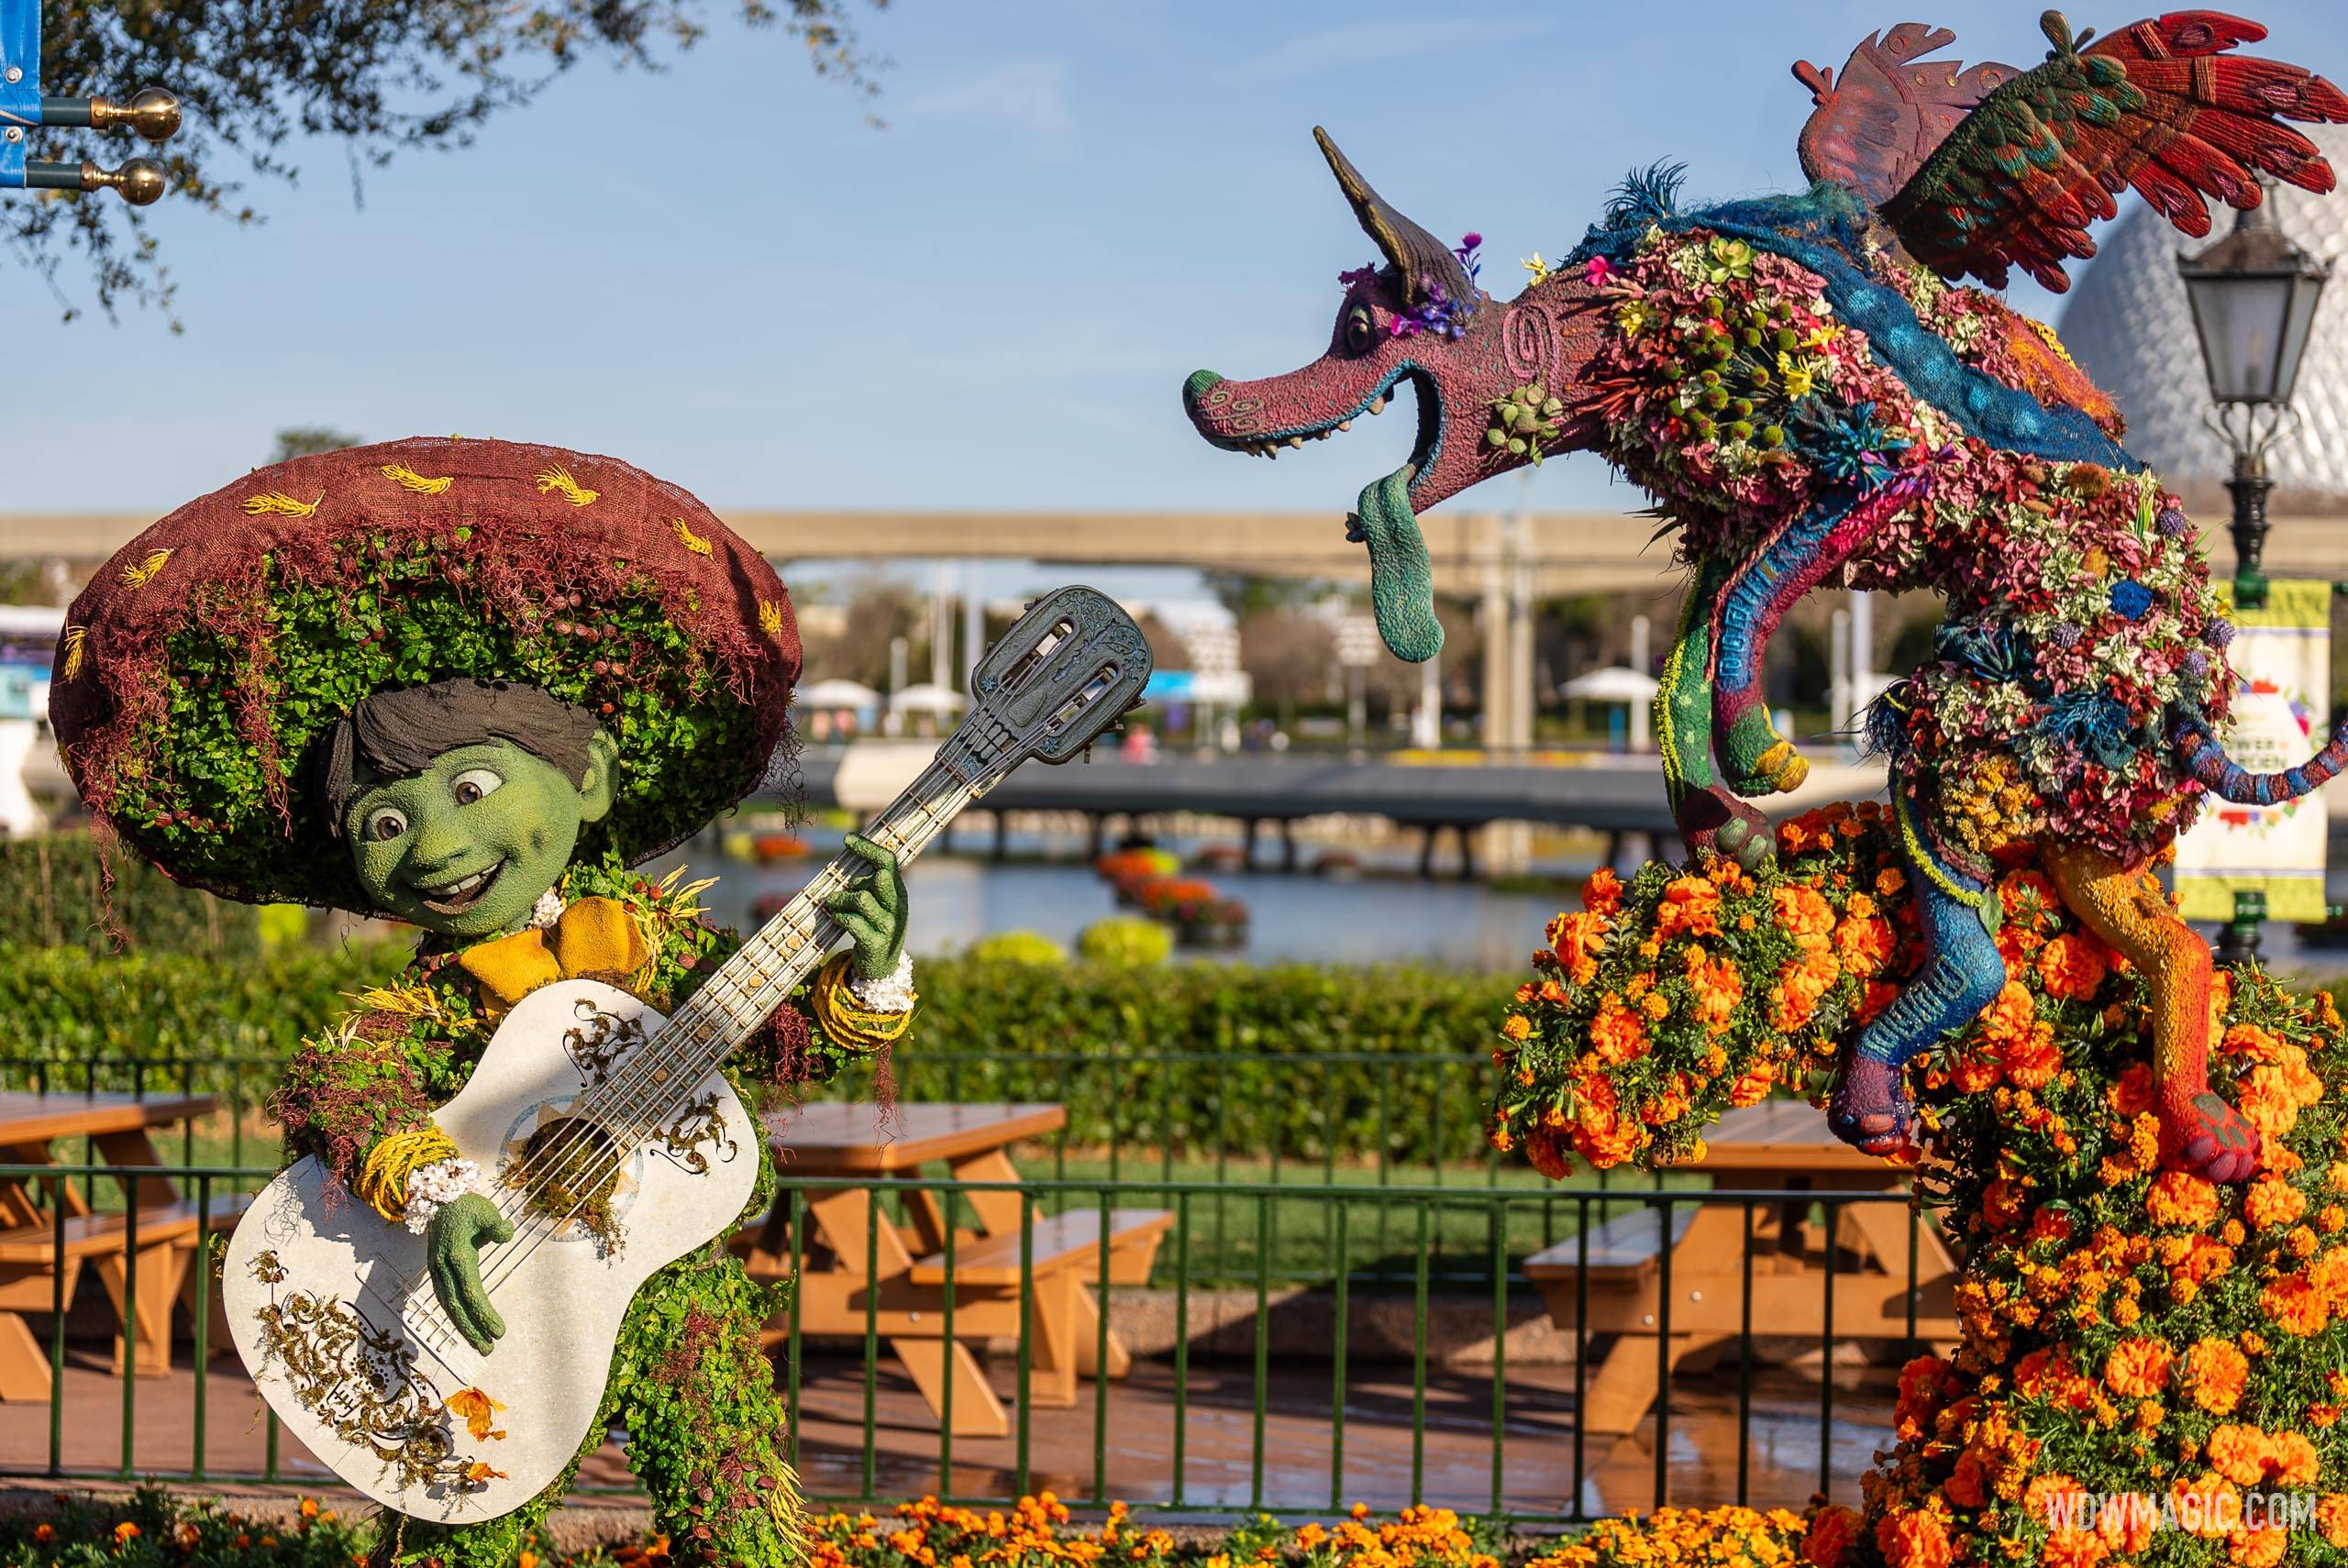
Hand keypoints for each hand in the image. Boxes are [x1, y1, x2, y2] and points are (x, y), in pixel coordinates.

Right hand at [426, 1193, 512, 1355]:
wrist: (440, 1199)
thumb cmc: (467, 1206)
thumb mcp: (484, 1210)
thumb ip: (495, 1225)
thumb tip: (506, 1234)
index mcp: (457, 1255)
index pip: (471, 1291)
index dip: (483, 1313)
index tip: (499, 1331)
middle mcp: (443, 1267)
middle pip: (457, 1306)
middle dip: (472, 1329)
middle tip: (489, 1349)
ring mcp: (437, 1270)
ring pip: (448, 1305)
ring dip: (463, 1327)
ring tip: (481, 1346)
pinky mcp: (437, 1271)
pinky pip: (446, 1298)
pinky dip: (456, 1315)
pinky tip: (468, 1328)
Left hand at [825, 833, 907, 981]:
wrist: (881, 969)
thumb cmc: (874, 929)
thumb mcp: (880, 906)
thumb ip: (870, 886)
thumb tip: (850, 867)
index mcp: (899, 894)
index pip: (888, 862)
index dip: (868, 847)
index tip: (847, 839)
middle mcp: (898, 908)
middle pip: (878, 878)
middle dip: (855, 880)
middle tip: (843, 891)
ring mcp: (889, 926)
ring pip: (861, 899)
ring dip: (841, 898)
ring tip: (832, 903)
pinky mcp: (875, 943)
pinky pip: (852, 921)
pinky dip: (838, 915)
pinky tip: (834, 916)